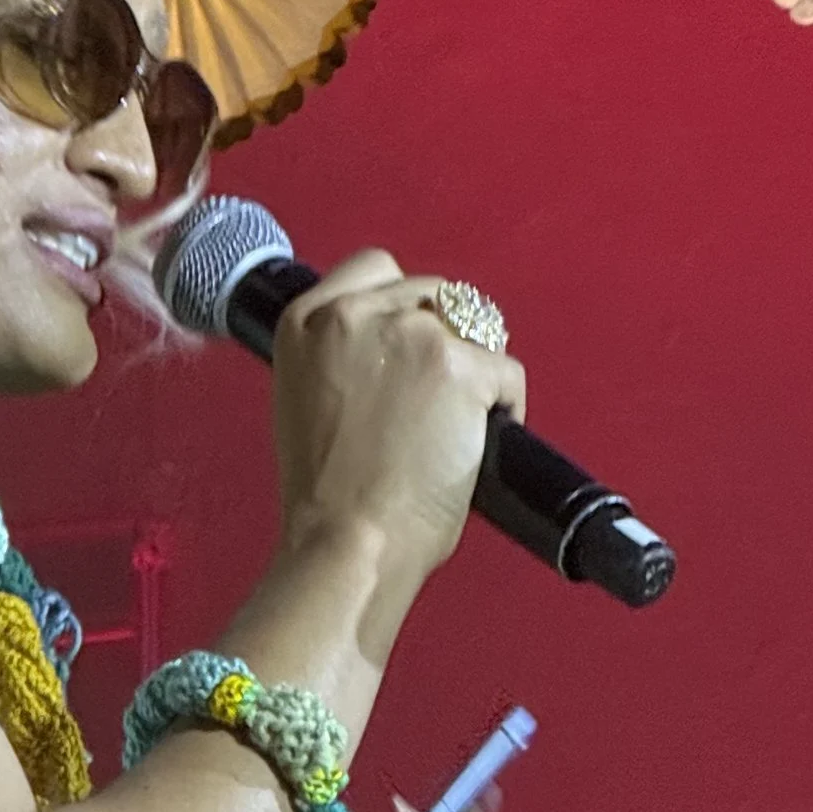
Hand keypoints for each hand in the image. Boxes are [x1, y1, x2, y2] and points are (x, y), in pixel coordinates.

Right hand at [269, 251, 529, 606]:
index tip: (414, 342)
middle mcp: (355, 313)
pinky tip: (477, 443)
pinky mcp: (459, 366)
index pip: (375, 267)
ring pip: (476, 325)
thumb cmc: (327, 497)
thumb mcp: (306, 400)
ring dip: (478, 365)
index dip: (405, 305)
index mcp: (305, 320)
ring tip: (460, 422)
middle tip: (441, 396)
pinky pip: (507, 372)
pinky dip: (507, 406)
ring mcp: (410, 335)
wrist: (349, 544)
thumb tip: (393, 347)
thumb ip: (341, 357)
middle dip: (447, 336)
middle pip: (434, 291)